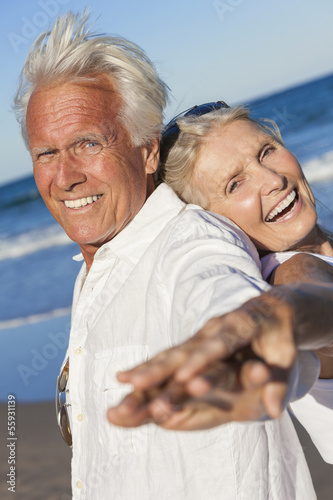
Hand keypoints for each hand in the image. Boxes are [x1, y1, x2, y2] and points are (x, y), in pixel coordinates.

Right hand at [108, 292, 296, 428]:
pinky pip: (167, 356)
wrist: (273, 308)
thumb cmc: (281, 334)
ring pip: (171, 352)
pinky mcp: (193, 342)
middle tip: (136, 383)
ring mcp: (201, 334)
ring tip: (123, 383)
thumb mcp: (287, 355)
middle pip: (185, 347)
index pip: (220, 344)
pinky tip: (125, 379)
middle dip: (161, 366)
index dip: (202, 361)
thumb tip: (273, 413)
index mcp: (242, 325)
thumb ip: (279, 383)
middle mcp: (215, 327)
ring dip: (147, 368)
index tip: (184, 378)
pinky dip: (147, 367)